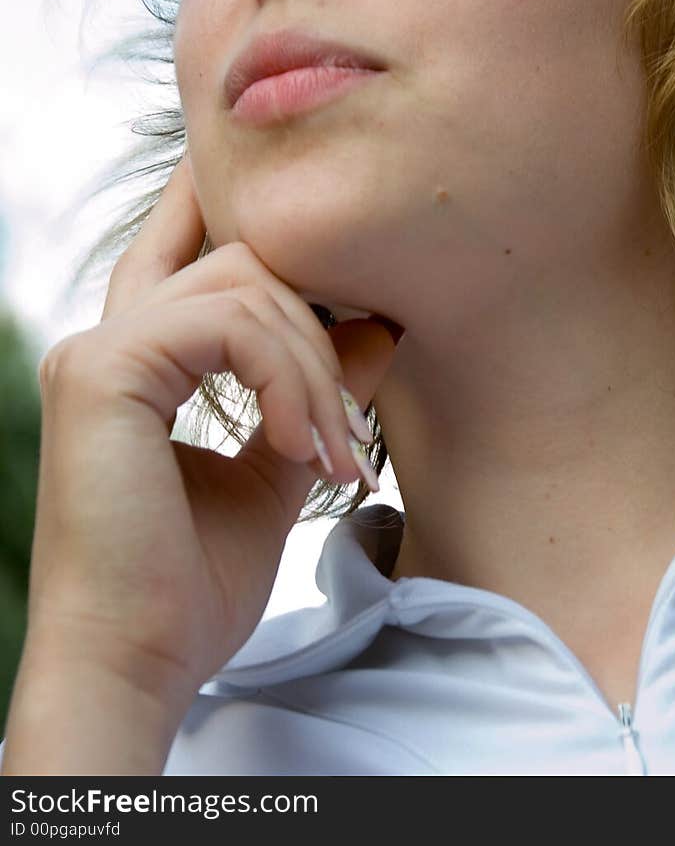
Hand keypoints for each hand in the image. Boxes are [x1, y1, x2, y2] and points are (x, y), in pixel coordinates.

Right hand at [22, 152, 400, 705]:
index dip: (238, 206)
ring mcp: (96, 351)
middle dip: (318, 326)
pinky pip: (229, 325)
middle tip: (351, 429)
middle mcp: (106, 341)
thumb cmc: (190, 586)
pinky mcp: (103, 373)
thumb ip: (313, 392)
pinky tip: (301, 448)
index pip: (185, 246)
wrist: (138, 667)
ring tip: (333, 458)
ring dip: (314, 369)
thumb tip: (378, 326)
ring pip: (244, 286)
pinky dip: (287, 380)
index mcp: (134, 362)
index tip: (325, 219)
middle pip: (239, 259)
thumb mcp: (275, 472)